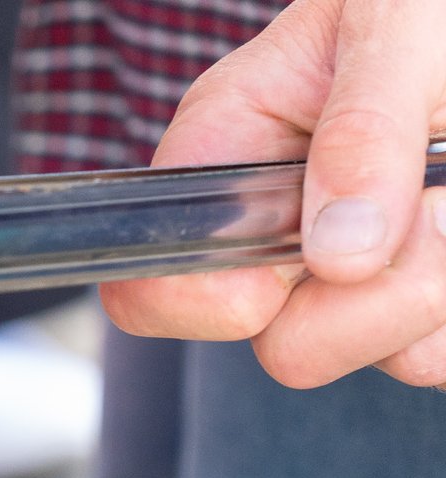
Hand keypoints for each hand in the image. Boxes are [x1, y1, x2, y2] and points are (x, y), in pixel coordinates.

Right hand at [99, 0, 445, 387]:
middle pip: (290, 349)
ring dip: (444, 284)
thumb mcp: (397, 27)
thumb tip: (340, 254)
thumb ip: (364, 128)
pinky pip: (439, 355)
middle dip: (383, 294)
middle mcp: (281, 235)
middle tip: (444, 204)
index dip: (214, 301)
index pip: (148, 291)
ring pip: (388, 356)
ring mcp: (352, 281)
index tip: (313, 254)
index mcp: (228, 158)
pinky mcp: (416, 306)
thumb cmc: (427, 2)